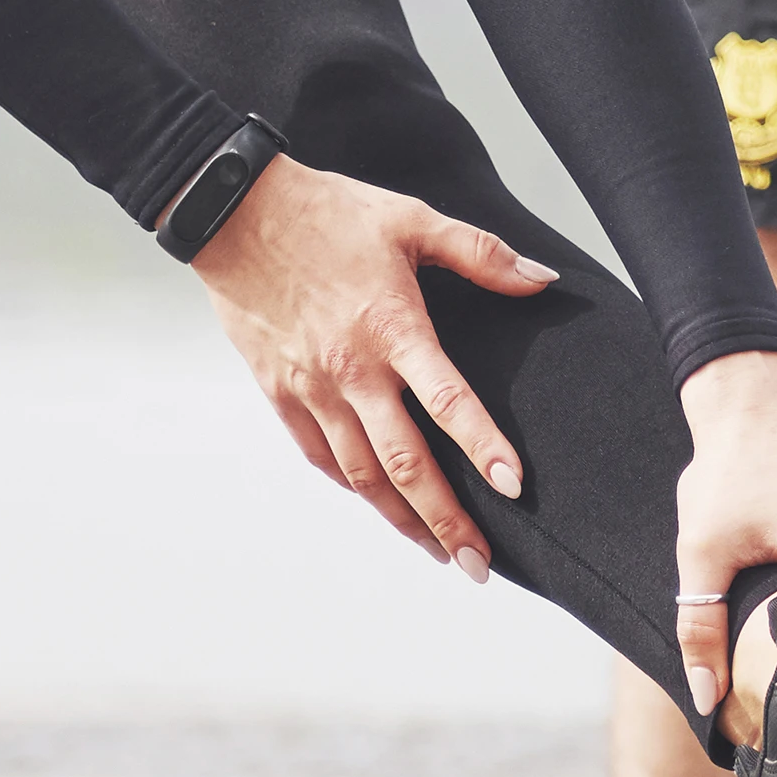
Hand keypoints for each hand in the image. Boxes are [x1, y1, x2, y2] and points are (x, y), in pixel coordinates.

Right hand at [189, 157, 556, 577]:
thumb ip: (481, 254)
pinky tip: (377, 503)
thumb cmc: (325, 212)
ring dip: (402, 519)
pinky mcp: (280, 392)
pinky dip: (353, 485)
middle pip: (405, 463)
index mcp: (392, 328)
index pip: (448, 401)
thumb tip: (542, 280)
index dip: (483, 446)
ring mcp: (312, 388)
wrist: (233, 213)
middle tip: (478, 564)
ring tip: (437, 552)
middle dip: (446, 520)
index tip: (513, 487)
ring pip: (362, 473)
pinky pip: (320, 456)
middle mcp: (352, 371)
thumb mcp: (410, 219)